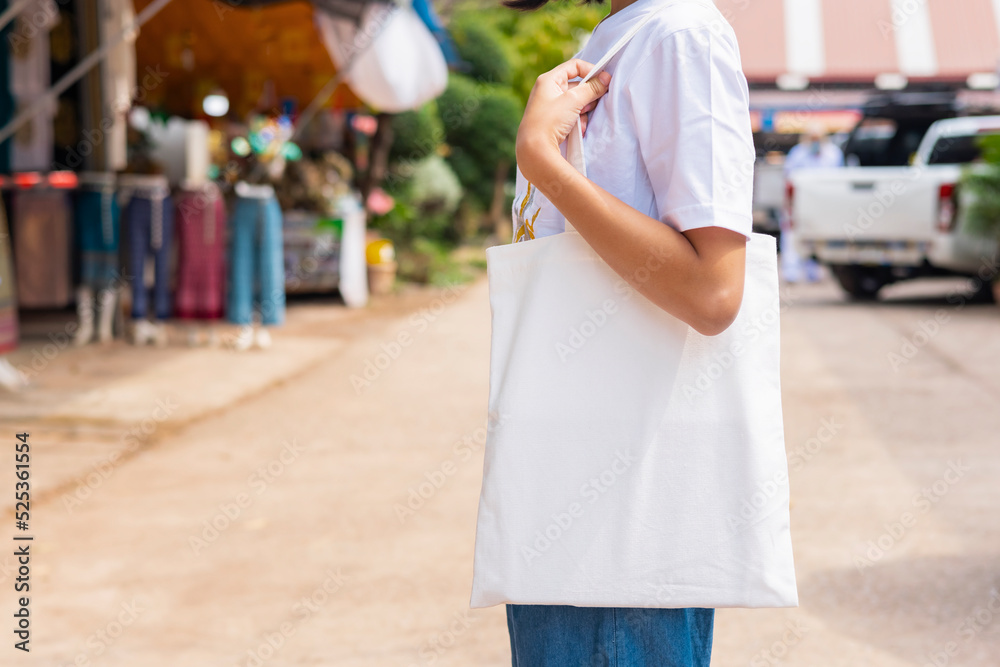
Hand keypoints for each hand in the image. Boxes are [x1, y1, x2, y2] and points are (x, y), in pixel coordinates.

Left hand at [515, 59, 610, 183]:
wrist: (534, 150)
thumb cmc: (550, 121)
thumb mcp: (573, 101)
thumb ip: (591, 88)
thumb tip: (606, 78)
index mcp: (549, 80)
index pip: (575, 66)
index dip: (591, 71)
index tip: (604, 81)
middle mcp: (548, 90)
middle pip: (577, 85)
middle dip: (588, 96)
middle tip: (592, 104)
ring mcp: (551, 106)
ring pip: (576, 102)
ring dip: (584, 110)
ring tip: (581, 121)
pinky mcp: (554, 120)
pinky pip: (572, 114)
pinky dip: (578, 121)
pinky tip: (578, 130)